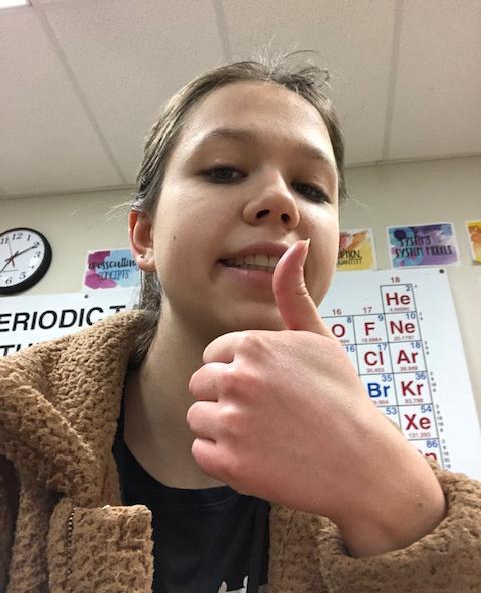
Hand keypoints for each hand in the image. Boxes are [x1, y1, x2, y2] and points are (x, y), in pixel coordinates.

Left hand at [187, 240, 445, 553]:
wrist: (361, 461)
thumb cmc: (340, 396)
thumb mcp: (318, 337)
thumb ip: (293, 292)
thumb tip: (295, 245)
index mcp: (253, 345)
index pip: (214, 354)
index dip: (237, 370)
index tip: (265, 386)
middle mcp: (237, 380)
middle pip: (201, 384)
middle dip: (225, 396)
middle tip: (265, 411)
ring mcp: (231, 423)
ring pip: (198, 418)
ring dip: (222, 427)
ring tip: (262, 434)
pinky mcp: (229, 464)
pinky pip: (201, 452)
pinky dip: (222, 458)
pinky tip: (256, 456)